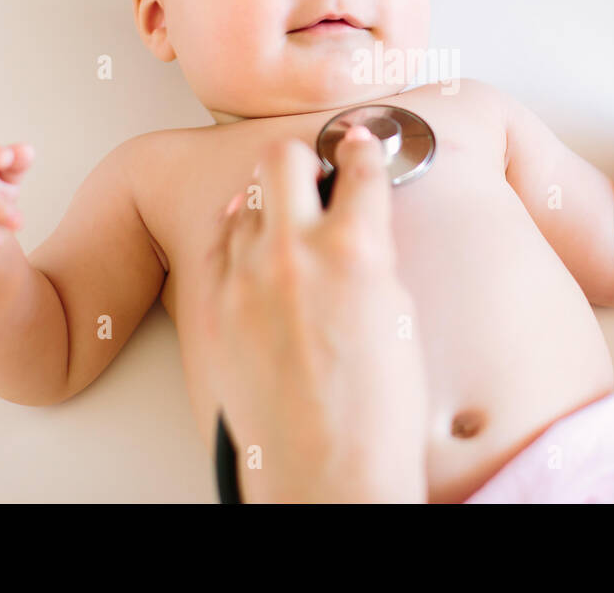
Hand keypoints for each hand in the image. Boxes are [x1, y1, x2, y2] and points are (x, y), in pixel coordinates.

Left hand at [199, 127, 428, 502]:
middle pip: (283, 158)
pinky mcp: (216, 308)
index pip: (360, 164)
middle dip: (305, 159)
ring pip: (246, 202)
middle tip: (318, 174)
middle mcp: (295, 252)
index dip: (365, 147)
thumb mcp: (397, 311)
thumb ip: (371, 253)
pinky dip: (238, 241)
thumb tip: (356, 222)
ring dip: (271, 205)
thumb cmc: (377, 408)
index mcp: (355, 248)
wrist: (330, 468)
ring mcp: (246, 278)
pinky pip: (218, 247)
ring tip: (289, 226)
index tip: (362, 144)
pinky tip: (255, 253)